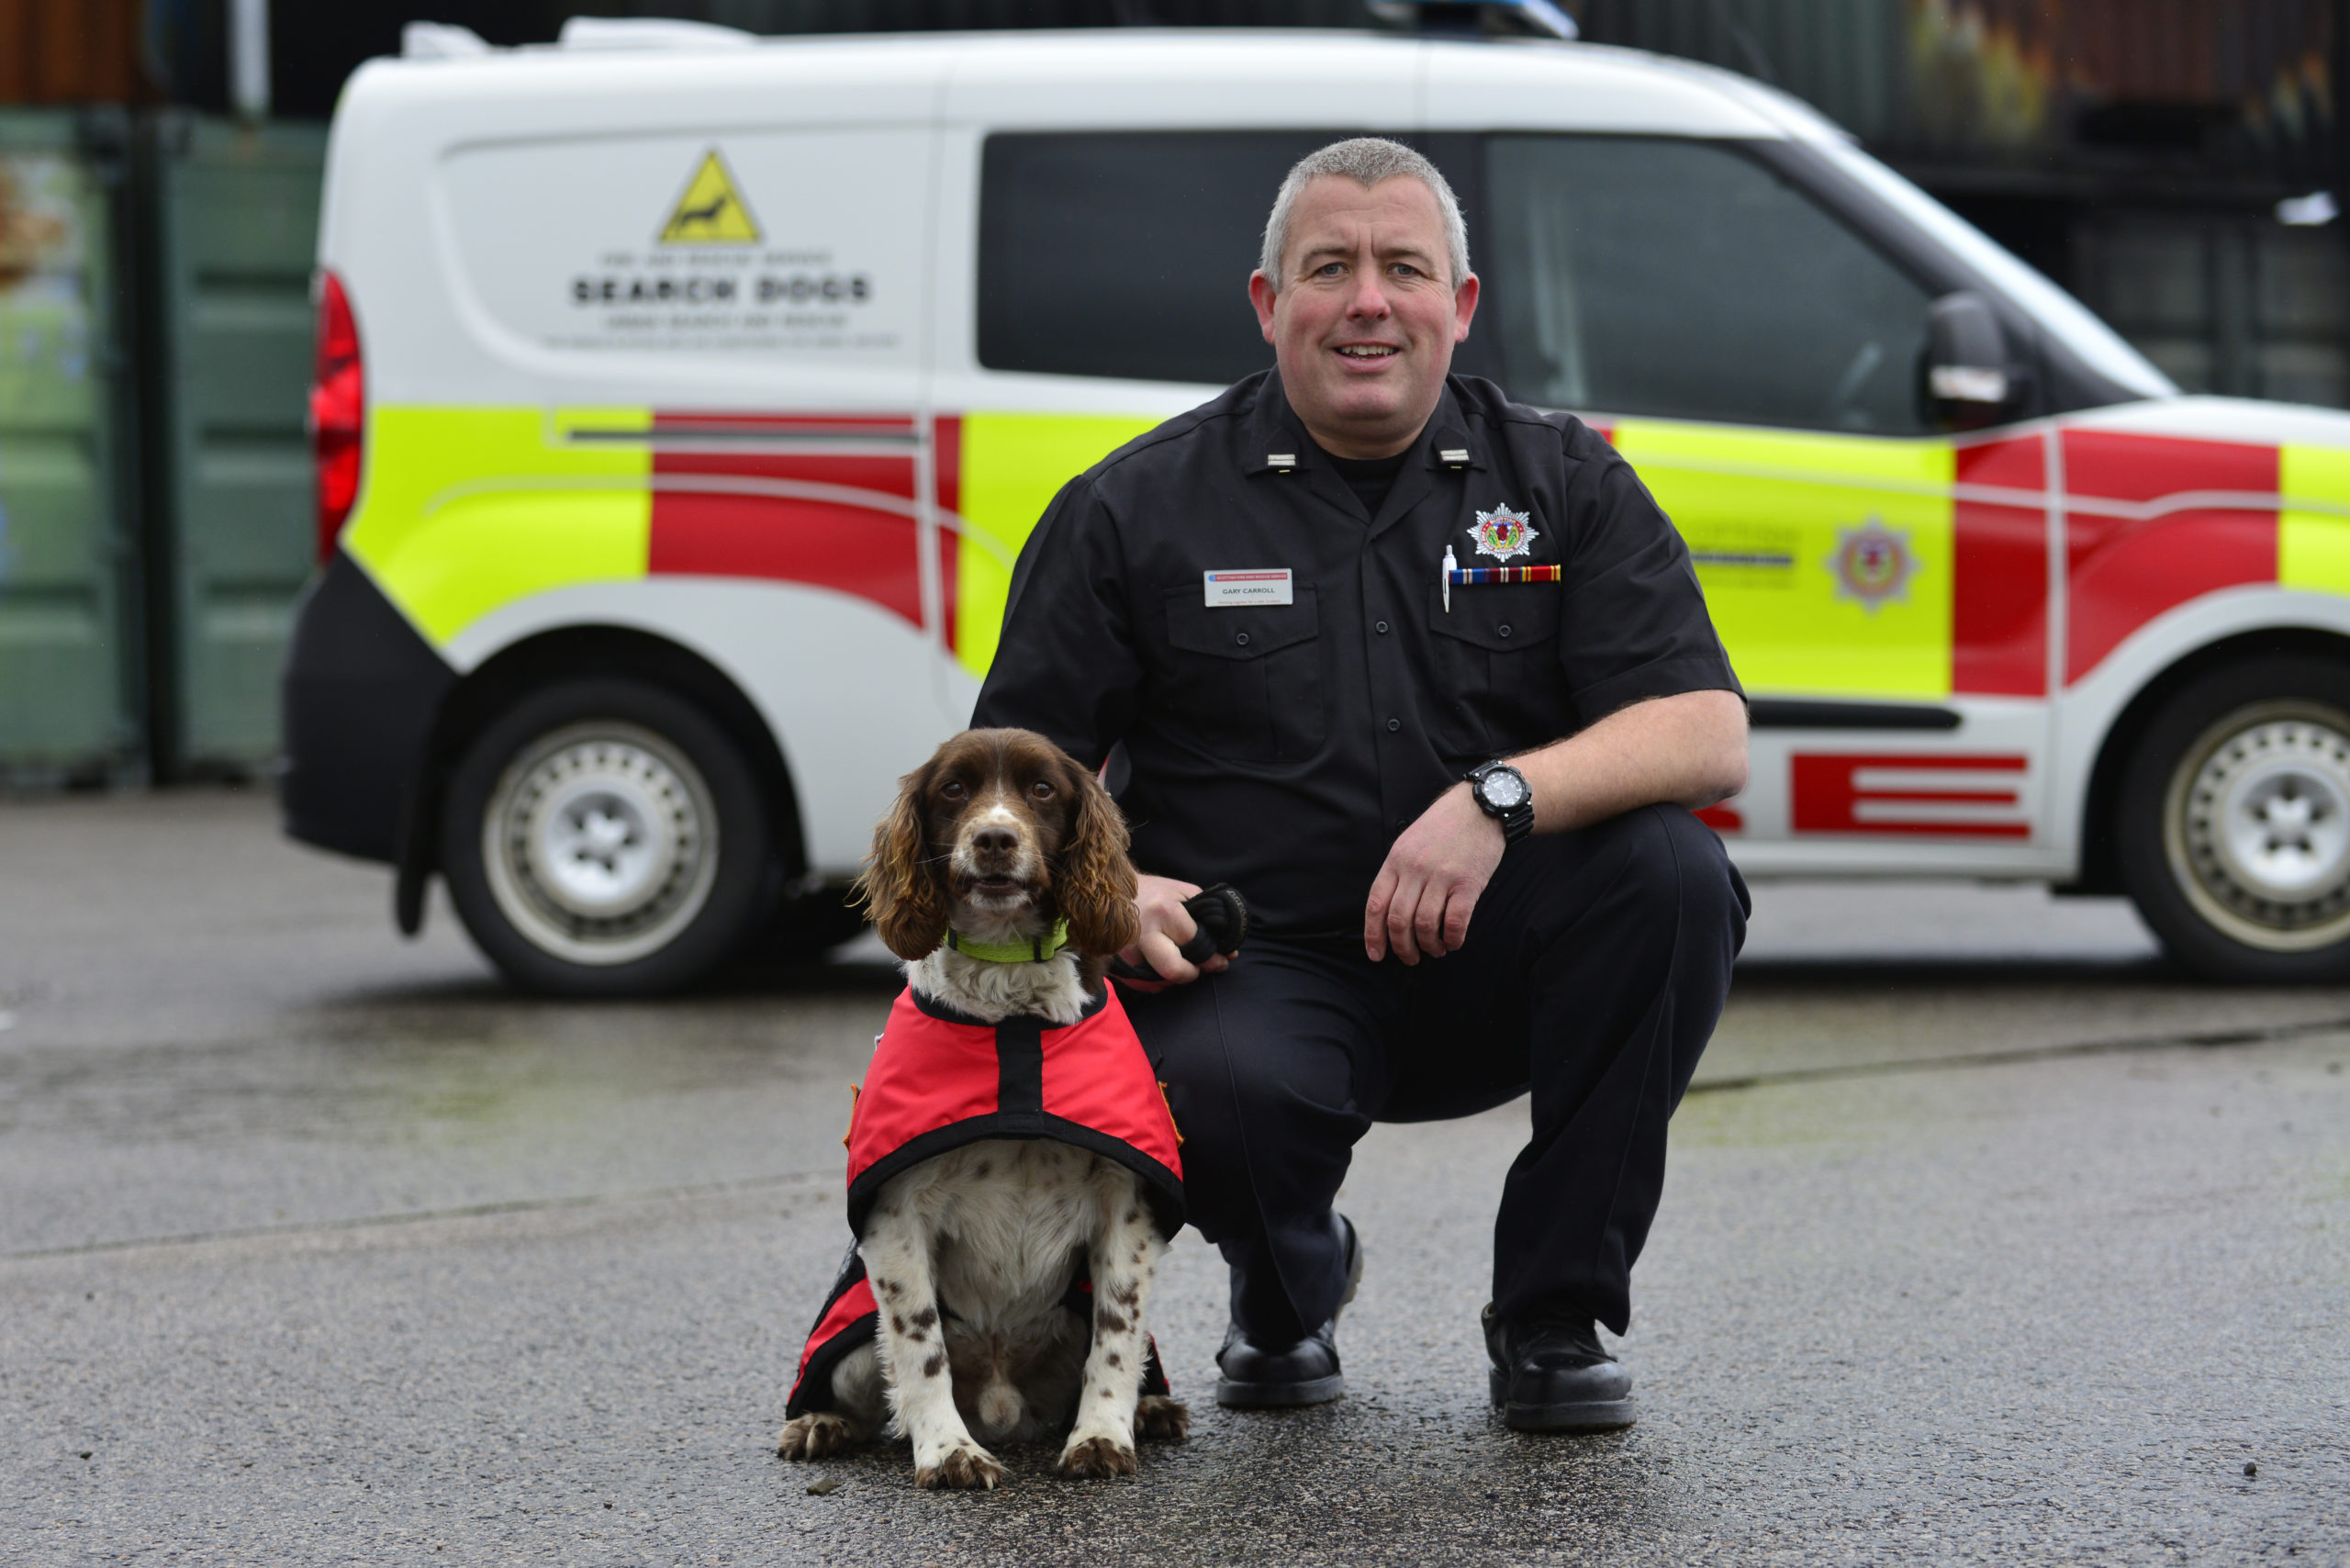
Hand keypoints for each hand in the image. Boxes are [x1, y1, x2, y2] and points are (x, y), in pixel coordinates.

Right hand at [1117, 873, 1233, 990]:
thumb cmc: (1156, 892)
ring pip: (1158, 981)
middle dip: (1191, 973)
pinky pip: (1143, 984)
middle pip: (1172, 970)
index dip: (1212, 957)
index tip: (1220, 961)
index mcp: (1163, 910)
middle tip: (1197, 968)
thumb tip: (1230, 953)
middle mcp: (1142, 933)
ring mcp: (1126, 951)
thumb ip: (1210, 920)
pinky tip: (1161, 967)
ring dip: (1174, 978)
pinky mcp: (1116, 963)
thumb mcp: (1186, 894)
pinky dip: (1157, 981)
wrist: (1114, 891)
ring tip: (1178, 962)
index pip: (1194, 944)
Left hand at [1364, 784, 1503, 963]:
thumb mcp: (1409, 841)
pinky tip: (1453, 941)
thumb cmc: (1444, 826)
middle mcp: (1415, 869)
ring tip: (1434, 950)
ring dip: (1428, 946)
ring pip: (1424, 924)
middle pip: (1398, 920)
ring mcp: (1442, 876)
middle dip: (1402, 947)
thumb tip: (1389, 911)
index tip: (1377, 954)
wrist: (1480, 807)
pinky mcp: (1468, 883)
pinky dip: (1451, 938)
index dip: (1373, 935)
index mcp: (1396, 860)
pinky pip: (1455, 921)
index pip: (1376, 904)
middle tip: (1410, 958)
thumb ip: (1398, 872)